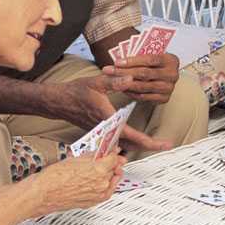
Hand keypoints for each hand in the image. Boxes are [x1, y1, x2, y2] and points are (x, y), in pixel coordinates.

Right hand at [28, 151, 125, 215]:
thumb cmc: (53, 178)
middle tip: (107, 157)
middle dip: (112, 163)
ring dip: (110, 174)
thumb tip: (100, 152)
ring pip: (112, 181)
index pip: (114, 158)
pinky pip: (106, 192)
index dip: (113, 152)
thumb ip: (92, 155)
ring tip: (102, 168)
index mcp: (99, 170)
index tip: (111, 150)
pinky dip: (105, 185)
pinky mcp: (94, 202)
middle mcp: (102, 184)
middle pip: (115, 169)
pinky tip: (98, 180)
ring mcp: (98, 195)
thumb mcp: (74, 159)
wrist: (43, 194)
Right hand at [46, 75, 170, 153]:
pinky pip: (117, 142)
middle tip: (166, 145)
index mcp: (108, 119)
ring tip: (156, 143)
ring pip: (124, 145)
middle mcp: (106, 130)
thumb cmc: (76, 91)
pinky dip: (129, 142)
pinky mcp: (100, 132)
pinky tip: (137, 140)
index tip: (165, 144)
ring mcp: (102, 133)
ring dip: (140, 145)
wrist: (58, 102)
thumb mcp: (96, 81)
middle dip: (150, 146)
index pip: (133, 135)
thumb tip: (132, 78)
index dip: (150, 141)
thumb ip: (115, 81)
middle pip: (131, 144)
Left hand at [101, 53, 179, 103]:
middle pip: (145, 73)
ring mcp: (169, 88)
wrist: (163, 75)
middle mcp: (173, 74)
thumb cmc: (153, 63)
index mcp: (171, 60)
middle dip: (124, 72)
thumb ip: (138, 56)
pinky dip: (131, 93)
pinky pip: (144, 96)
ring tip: (112, 80)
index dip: (132, 61)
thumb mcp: (150, 55)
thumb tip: (117, 62)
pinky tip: (121, 88)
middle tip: (109, 71)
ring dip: (125, 83)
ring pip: (143, 86)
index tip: (117, 62)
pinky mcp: (164, 99)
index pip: (150, 59)